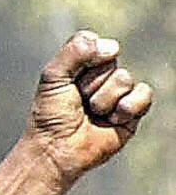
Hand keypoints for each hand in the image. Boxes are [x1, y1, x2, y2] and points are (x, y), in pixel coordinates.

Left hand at [27, 29, 153, 189]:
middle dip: (90, 84)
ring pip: (124, 78)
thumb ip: (75, 50)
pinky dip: (126, 108)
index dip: (83, 62)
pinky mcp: (133, 111)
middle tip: (78, 102)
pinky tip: (111, 120)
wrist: (56, 149)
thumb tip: (113, 47)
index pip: (95, 44)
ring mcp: (118, 93)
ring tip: (92, 114)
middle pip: (110, 62)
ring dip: (103, 100)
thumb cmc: (50, 115)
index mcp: (82, 64)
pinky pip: (144, 94)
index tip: (67, 82)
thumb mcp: (52, 76)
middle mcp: (102, 75)